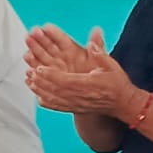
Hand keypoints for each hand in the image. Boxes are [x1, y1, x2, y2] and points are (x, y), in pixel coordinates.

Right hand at [25, 24, 106, 72]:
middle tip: (32, 35)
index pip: (60, 38)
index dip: (52, 33)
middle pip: (46, 45)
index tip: (45, 28)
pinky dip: (34, 72)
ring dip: (32, 54)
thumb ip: (97, 46)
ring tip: (28, 52)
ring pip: (40, 58)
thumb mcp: (101, 60)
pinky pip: (38, 73)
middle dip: (38, 40)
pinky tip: (29, 71)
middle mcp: (60, 56)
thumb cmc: (96, 75)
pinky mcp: (47, 77)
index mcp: (71, 49)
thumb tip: (98, 31)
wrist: (92, 94)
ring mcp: (52, 66)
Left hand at [27, 50, 142, 118]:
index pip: (65, 80)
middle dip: (41, 81)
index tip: (39, 68)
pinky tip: (38, 97)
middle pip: (56, 90)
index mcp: (88, 84)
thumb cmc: (116, 83)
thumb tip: (92, 43)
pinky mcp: (76, 109)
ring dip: (40, 91)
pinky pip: (58, 107)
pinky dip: (47, 103)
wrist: (123, 103)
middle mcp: (81, 96)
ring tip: (30, 82)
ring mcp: (77, 104)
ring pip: (55, 99)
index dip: (51, 75)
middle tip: (30, 72)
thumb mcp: (111, 65)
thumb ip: (100, 54)